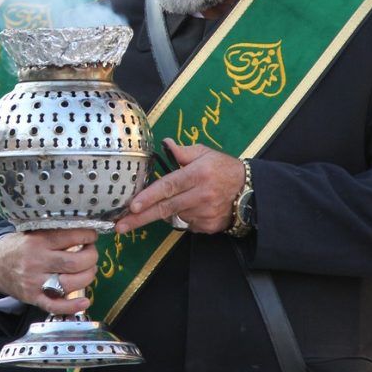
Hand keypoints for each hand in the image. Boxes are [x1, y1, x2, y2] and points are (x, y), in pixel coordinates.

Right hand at [0, 228, 98, 315]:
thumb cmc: (20, 247)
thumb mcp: (32, 233)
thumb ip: (54, 233)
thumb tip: (83, 231)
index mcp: (37, 241)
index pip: (69, 237)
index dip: (87, 235)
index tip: (92, 235)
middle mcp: (36, 262)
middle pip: (74, 262)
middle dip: (91, 257)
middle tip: (92, 253)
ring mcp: (35, 282)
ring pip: (69, 284)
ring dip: (87, 277)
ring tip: (89, 270)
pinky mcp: (34, 298)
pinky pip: (55, 305)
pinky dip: (72, 306)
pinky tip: (85, 301)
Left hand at [116, 139, 244, 234]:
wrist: (250, 191)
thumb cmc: (223, 169)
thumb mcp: (205, 153)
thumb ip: (183, 152)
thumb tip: (166, 144)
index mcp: (198, 174)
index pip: (169, 186)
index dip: (149, 196)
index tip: (133, 205)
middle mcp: (201, 195)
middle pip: (165, 208)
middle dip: (140, 218)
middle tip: (120, 225)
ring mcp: (205, 213)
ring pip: (174, 216)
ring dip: (165, 212)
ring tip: (173, 201)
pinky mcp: (208, 226)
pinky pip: (186, 224)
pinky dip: (181, 217)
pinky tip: (190, 207)